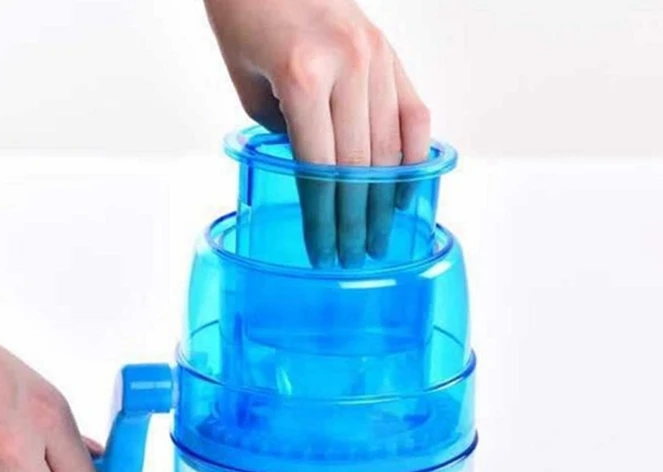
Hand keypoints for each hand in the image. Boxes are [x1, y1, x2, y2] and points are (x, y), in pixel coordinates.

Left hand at [204, 0, 430, 266]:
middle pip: (358, 168)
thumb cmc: (248, 19)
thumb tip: (316, 179)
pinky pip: (414, 115)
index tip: (323, 252)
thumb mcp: (250, 87)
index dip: (323, 219)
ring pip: (389, 149)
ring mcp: (376, 59)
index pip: (320, 170)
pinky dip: (413, 157)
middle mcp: (348, 67)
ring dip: (384, 201)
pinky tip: (405, 190)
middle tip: (354, 257)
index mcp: (303, 75)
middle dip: (354, 221)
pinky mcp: (391, 55)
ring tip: (379, 237)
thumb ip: (285, 135)